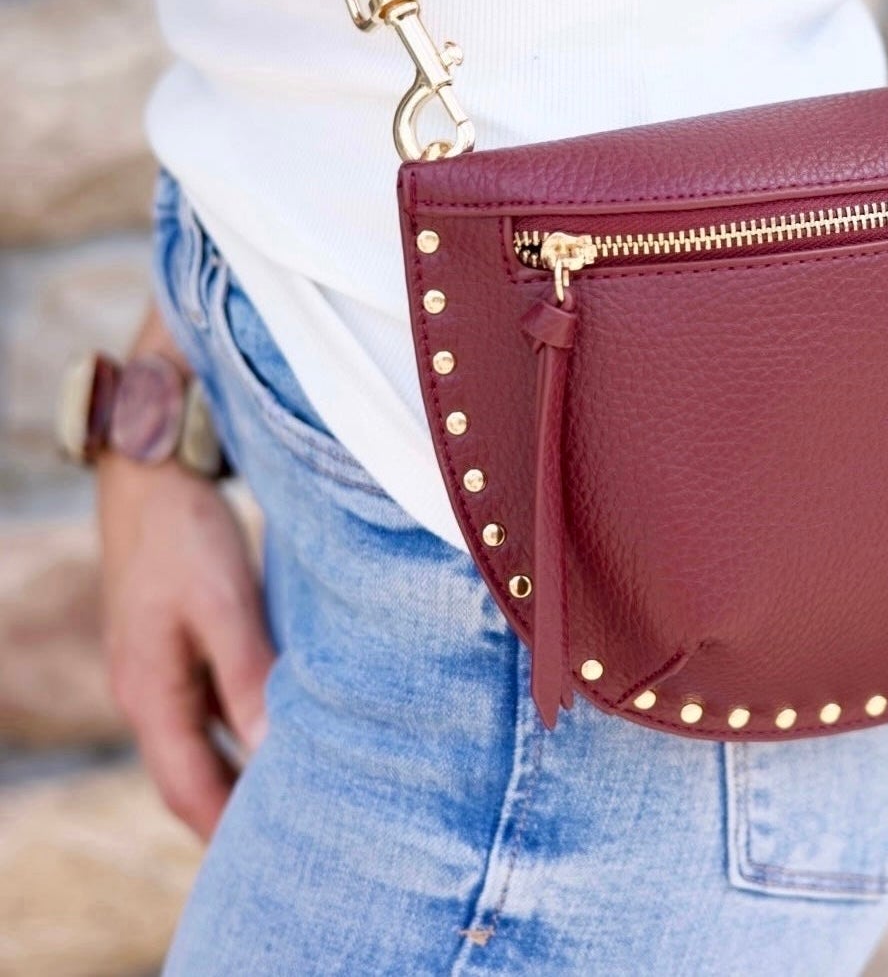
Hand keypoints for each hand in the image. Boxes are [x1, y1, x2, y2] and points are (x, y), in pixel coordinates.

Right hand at [97, 306, 272, 839]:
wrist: (151, 464)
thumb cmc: (186, 531)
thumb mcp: (224, 603)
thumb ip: (248, 675)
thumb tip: (275, 748)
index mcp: (151, 693)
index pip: (192, 790)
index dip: (230, 831)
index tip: (276, 862)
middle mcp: (148, 690)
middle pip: (194, 774)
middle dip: (237, 811)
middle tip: (296, 840)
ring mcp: (157, 666)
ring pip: (205, 738)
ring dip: (243, 767)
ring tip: (299, 793)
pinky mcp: (175, 640)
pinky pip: (210, 702)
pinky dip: (244, 723)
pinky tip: (282, 722)